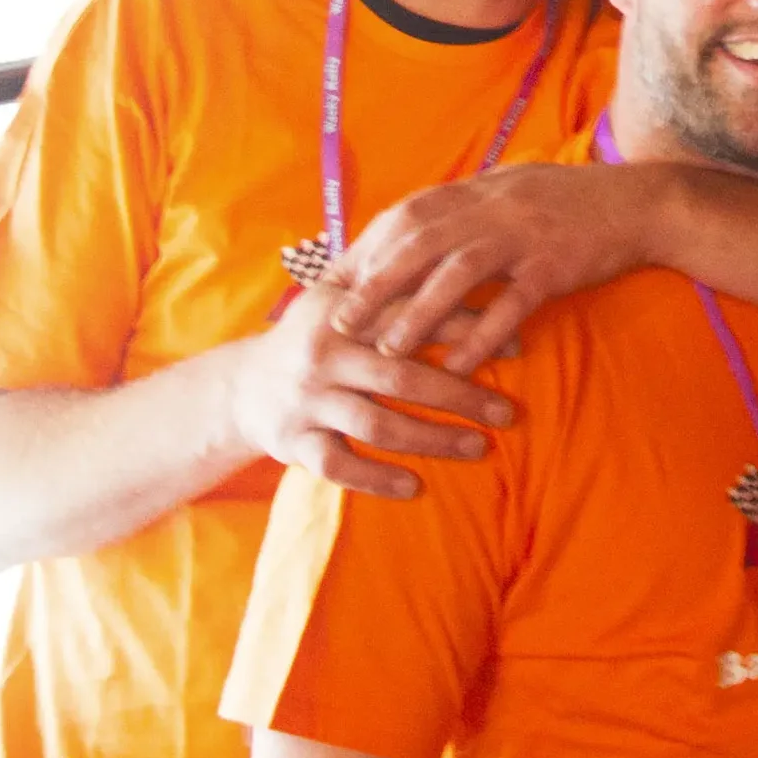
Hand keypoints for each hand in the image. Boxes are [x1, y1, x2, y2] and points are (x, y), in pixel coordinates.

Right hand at [225, 286, 511, 501]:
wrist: (240, 386)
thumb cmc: (316, 339)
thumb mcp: (344, 302)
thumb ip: (396, 288)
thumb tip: (476, 270)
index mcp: (343, 312)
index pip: (412, 316)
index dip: (467, 329)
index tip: (517, 344)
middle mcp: (323, 355)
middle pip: (402, 377)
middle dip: (461, 396)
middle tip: (507, 413)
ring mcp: (306, 401)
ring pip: (377, 425)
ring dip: (432, 440)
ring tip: (478, 449)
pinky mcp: (292, 442)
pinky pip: (339, 466)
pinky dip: (377, 479)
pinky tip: (414, 487)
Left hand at [332, 163, 655, 368]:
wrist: (639, 203)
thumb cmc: (572, 201)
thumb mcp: (511, 187)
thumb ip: (465, 205)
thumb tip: (413, 227)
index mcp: (478, 190)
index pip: (406, 216)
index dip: (366, 249)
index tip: (333, 282)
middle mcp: (493, 208)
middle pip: (419, 244)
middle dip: (375, 283)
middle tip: (340, 323)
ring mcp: (523, 237)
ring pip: (458, 274)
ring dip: (418, 313)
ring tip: (388, 350)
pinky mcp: (554, 266)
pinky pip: (512, 305)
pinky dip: (482, 336)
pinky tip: (460, 367)